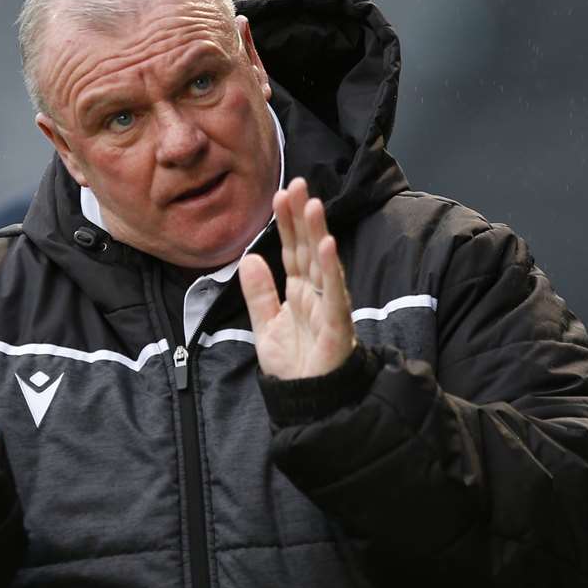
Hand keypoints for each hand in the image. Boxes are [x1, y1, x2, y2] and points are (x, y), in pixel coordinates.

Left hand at [237, 178, 356, 379]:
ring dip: (318, 234)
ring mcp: (328, 306)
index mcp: (298, 291)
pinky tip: (327, 246)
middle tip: (297, 184)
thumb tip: (250, 258)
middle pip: (307, 248)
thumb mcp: (265, 326)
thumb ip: (259, 293)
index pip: (290, 249)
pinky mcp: (337, 325)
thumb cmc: (294, 366)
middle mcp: (315, 293)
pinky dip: (330, 269)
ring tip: (312, 205)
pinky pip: (334, 293)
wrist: (308, 403)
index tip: (280, 193)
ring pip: (322, 264)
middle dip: (302, 216)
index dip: (286, 222)